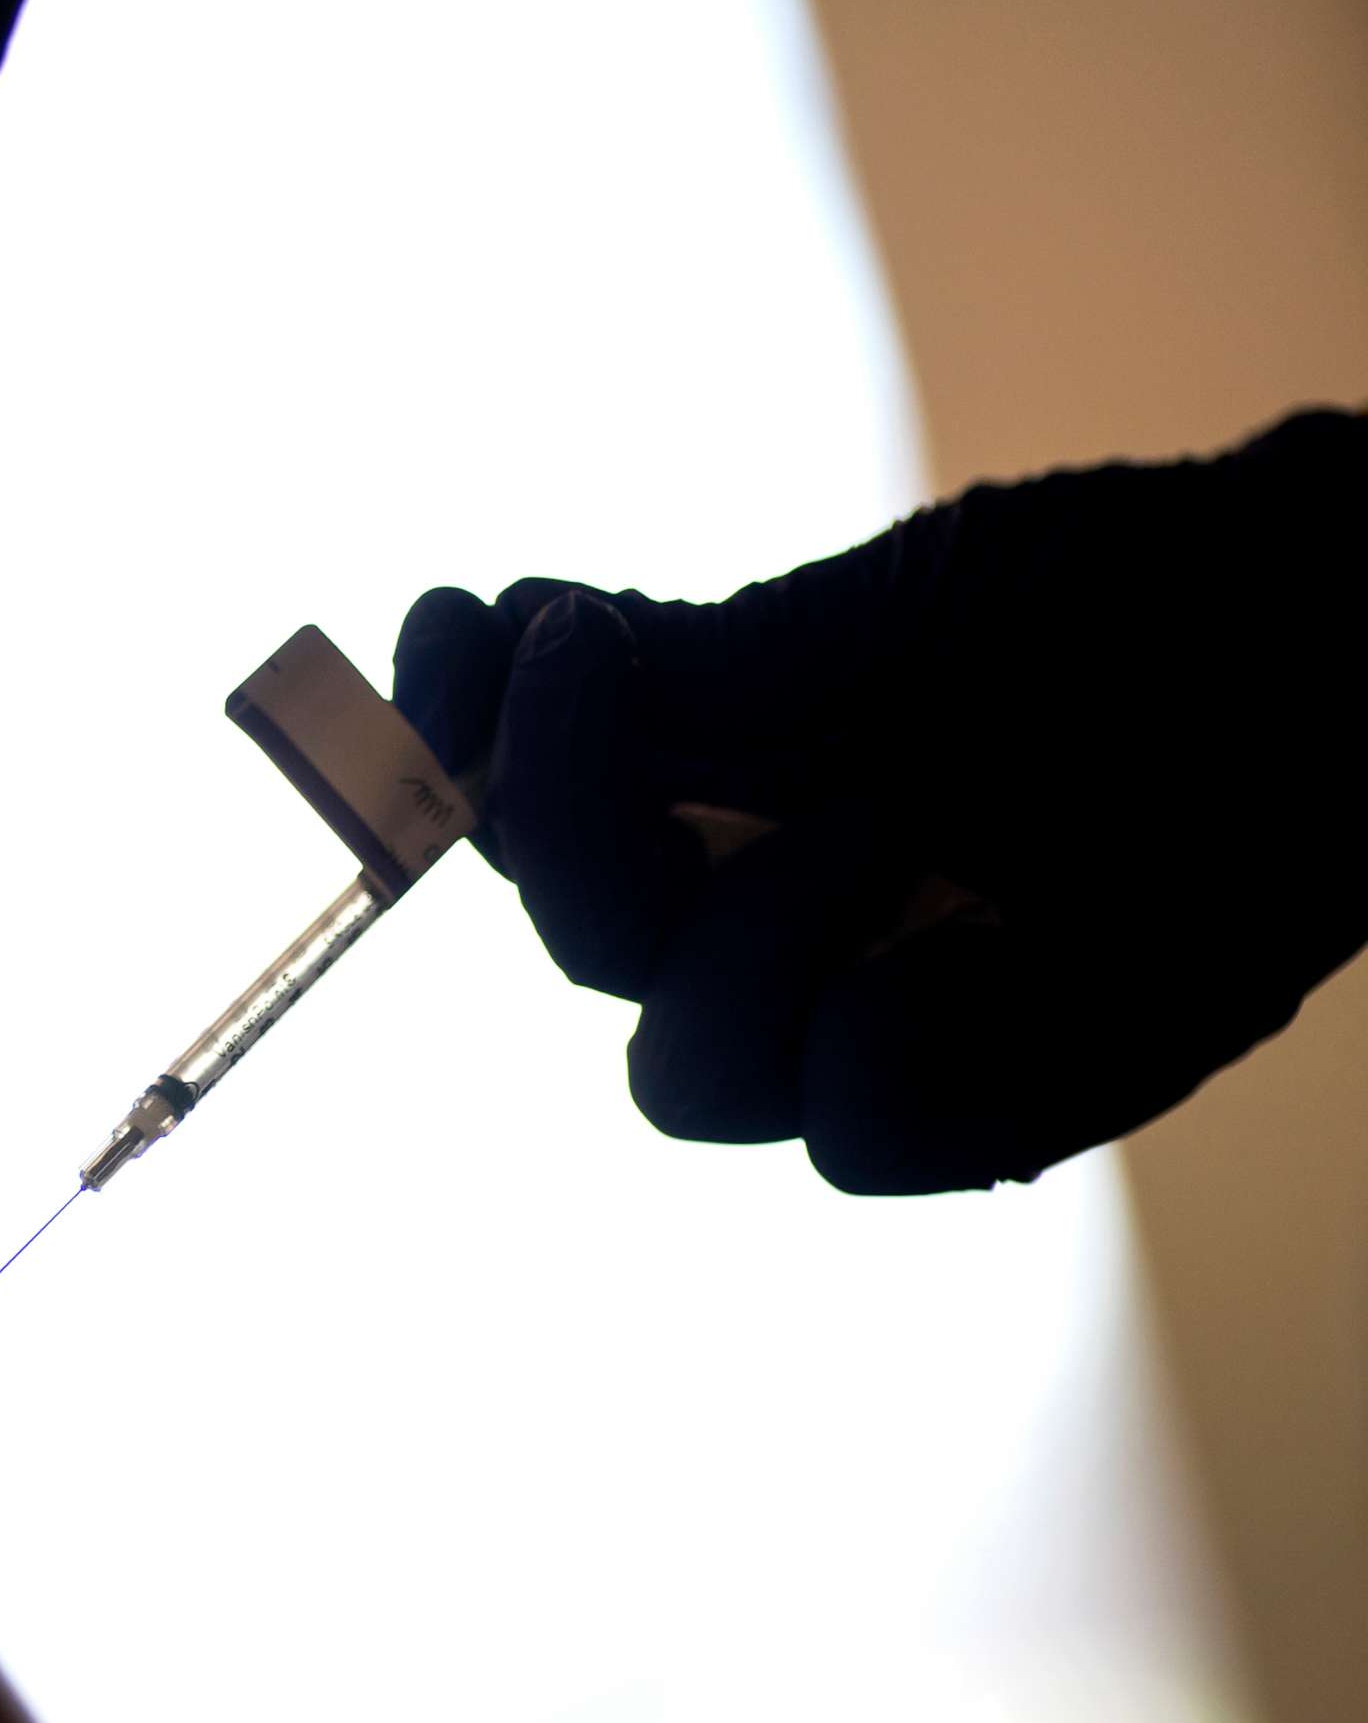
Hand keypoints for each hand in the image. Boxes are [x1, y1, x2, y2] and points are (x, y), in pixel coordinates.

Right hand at [392, 408, 1367, 1193]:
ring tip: (885, 807)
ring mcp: (888, 1003)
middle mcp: (781, 905)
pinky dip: (887, 1033)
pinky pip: (864, 1127)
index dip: (456, 750)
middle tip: (598, 675)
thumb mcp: (889, 606)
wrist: (1359, 642)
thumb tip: (490, 642)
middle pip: (581, 953)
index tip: (445, 635)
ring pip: (688, 1072)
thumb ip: (694, 666)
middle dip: (566, 831)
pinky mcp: (1015, 1087)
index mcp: (732, 792)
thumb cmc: (1138, 595)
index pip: (537, 818)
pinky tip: (983, 929)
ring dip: (748, 938)